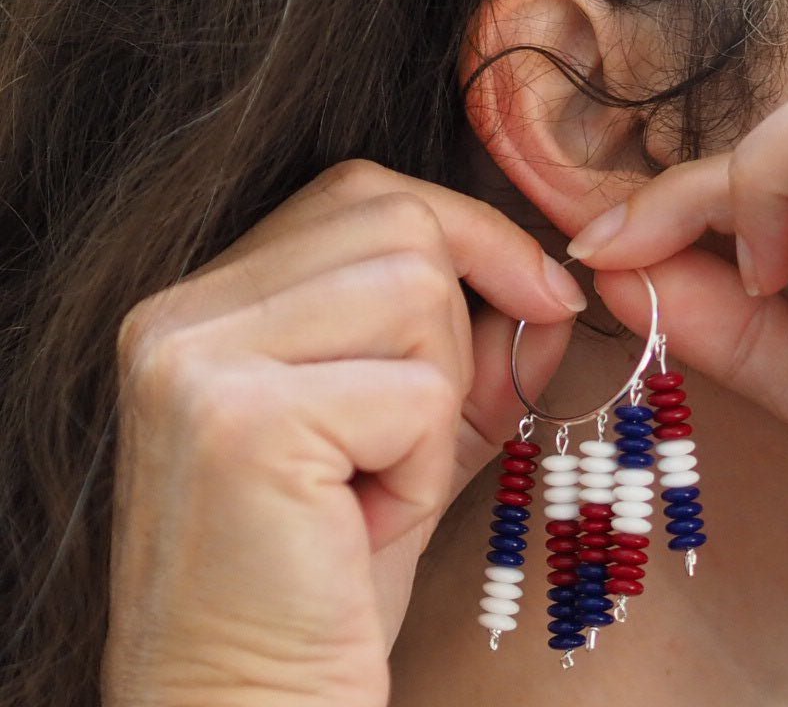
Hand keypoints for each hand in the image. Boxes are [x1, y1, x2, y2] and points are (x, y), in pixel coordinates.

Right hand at [101, 160, 582, 706]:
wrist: (247, 705)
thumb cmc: (323, 582)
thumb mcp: (405, 443)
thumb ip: (468, 357)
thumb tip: (545, 290)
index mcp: (203, 307)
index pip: (359, 195)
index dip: (466, 230)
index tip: (539, 293)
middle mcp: (180, 316)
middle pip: (397, 224)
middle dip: (462, 320)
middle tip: (428, 427)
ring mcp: (198, 361)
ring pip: (414, 293)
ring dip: (436, 402)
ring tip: (380, 483)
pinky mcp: (242, 421)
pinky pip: (414, 392)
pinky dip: (425, 464)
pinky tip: (369, 521)